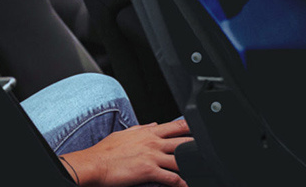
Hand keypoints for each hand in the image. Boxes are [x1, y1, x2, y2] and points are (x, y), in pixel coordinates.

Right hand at [60, 119, 191, 186]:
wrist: (96, 163)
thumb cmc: (106, 151)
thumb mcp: (124, 133)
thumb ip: (142, 128)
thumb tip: (154, 124)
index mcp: (148, 133)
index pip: (174, 126)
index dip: (190, 126)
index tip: (200, 128)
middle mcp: (153, 143)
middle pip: (182, 141)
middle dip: (197, 145)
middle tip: (209, 149)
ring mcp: (152, 157)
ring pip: (180, 159)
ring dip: (192, 165)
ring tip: (203, 169)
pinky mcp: (149, 171)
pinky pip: (172, 178)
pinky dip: (182, 183)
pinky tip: (187, 185)